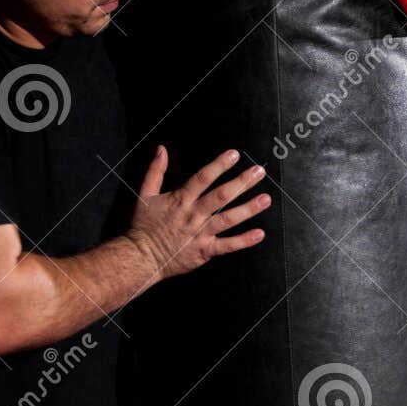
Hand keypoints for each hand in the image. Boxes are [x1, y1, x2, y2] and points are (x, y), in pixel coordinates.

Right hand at [126, 145, 269, 279]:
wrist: (140, 257)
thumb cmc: (144, 226)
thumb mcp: (145, 194)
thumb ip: (155, 170)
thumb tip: (161, 148)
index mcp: (180, 199)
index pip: (202, 178)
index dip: (219, 165)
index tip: (234, 154)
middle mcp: (193, 215)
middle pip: (220, 196)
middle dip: (241, 183)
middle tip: (259, 172)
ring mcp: (200, 233)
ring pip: (227, 219)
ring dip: (248, 209)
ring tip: (265, 199)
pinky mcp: (204, 251)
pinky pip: (227, 245)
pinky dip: (244, 241)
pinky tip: (259, 233)